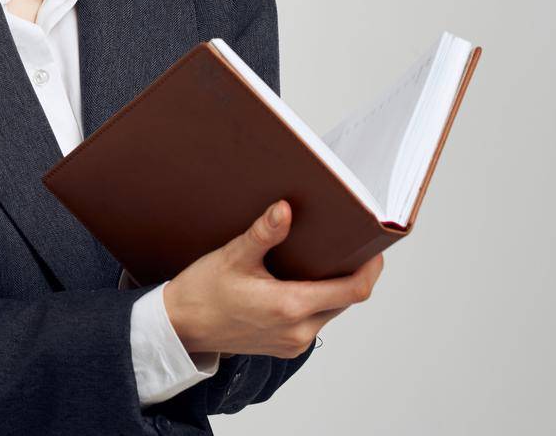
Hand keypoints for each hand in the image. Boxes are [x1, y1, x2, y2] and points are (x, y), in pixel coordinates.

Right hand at [161, 199, 383, 357]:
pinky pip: (315, 322)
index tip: (374, 248)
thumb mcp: (232, 256)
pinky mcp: (286, 348)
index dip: (370, 269)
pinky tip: (297, 282)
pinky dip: (315, 302)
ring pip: (331, 311)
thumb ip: (263, 233)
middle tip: (343, 244)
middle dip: (349, 273)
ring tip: (319, 260)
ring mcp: (294, 343)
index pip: (353, 291)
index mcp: (290, 307)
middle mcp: (299, 331)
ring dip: (332, 288)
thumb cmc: (202, 292)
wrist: (181, 327)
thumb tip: (285, 209)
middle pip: (345, 300)